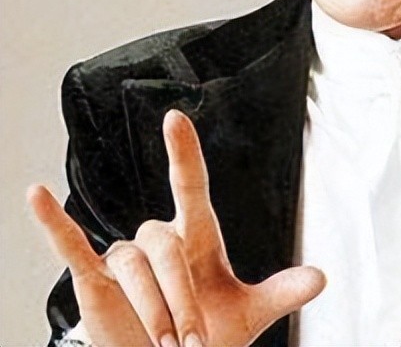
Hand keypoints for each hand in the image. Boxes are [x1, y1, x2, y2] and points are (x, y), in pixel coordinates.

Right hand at [29, 109, 324, 346]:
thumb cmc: (208, 334)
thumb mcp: (248, 312)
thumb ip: (282, 291)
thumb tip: (320, 277)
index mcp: (196, 237)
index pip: (189, 184)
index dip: (182, 152)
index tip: (176, 119)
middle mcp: (159, 238)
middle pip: (167, 246)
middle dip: (181, 296)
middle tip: (192, 341)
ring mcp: (125, 256)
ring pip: (135, 265)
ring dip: (152, 308)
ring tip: (165, 344)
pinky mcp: (94, 279)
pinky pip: (70, 244)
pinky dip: (53, 221)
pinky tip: (35, 194)